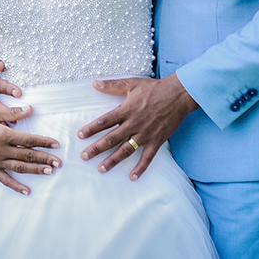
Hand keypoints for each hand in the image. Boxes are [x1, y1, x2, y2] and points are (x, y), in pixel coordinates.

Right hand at [0, 104, 60, 195]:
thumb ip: (11, 113)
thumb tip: (29, 109)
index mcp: (3, 135)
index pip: (28, 139)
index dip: (43, 141)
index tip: (56, 144)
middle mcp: (2, 150)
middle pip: (27, 154)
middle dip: (45, 158)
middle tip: (59, 162)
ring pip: (20, 167)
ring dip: (36, 169)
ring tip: (50, 171)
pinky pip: (6, 180)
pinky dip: (17, 186)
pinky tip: (27, 191)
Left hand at [77, 75, 197, 180]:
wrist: (178, 95)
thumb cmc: (154, 88)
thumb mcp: (132, 83)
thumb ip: (112, 85)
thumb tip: (95, 83)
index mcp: (126, 110)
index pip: (104, 122)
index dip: (91, 129)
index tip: (80, 135)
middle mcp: (133, 124)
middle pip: (111, 139)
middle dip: (96, 148)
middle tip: (84, 156)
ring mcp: (145, 134)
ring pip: (125, 150)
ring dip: (112, 160)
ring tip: (101, 169)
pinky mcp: (156, 141)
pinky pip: (147, 157)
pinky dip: (140, 168)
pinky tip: (132, 177)